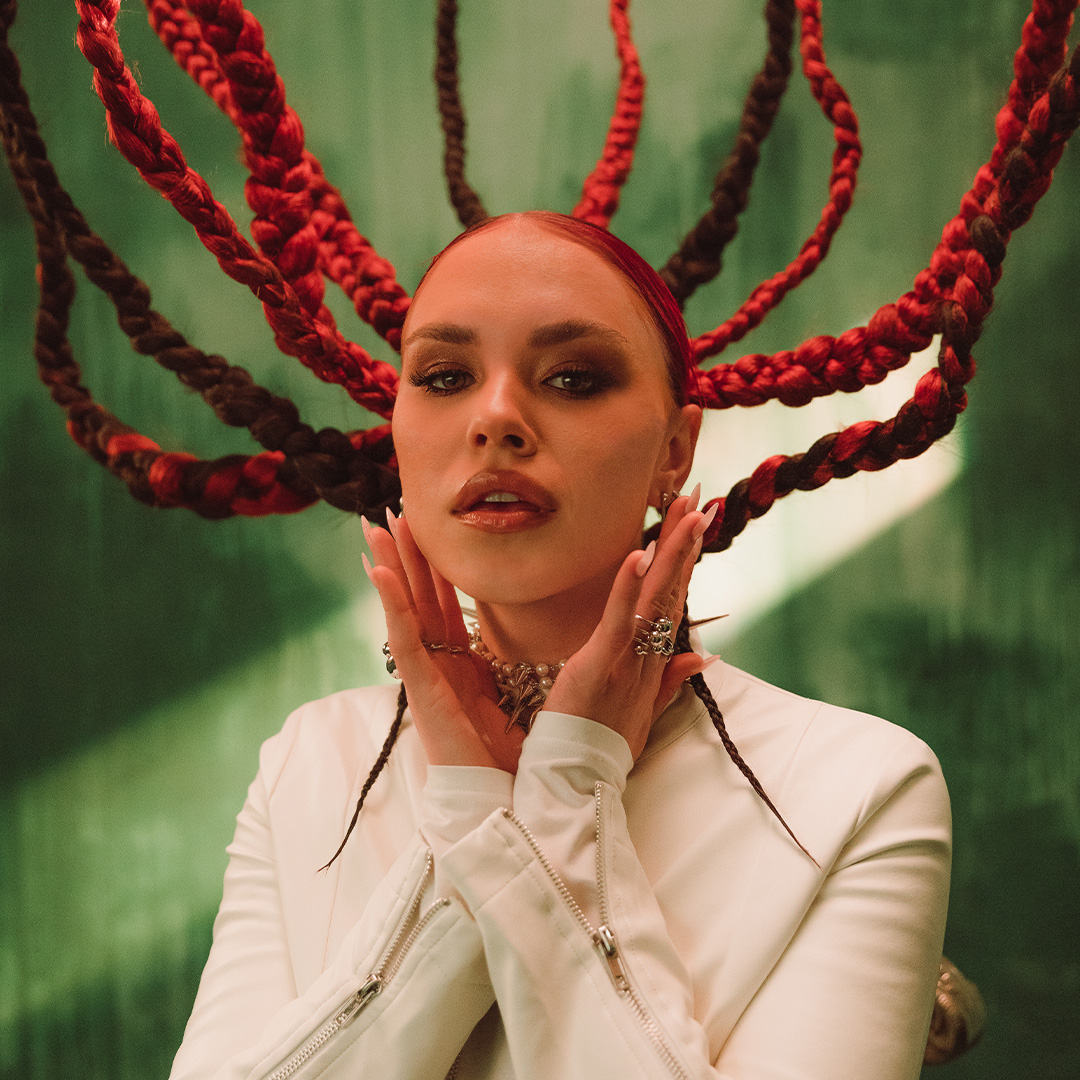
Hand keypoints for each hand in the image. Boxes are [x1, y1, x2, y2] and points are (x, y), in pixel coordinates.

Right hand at [362, 512, 525, 772]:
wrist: (506, 800)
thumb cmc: (513, 755)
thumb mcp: (516, 694)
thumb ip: (516, 663)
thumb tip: (529, 638)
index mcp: (461, 664)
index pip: (444, 604)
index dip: (435, 565)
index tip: (428, 527)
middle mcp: (438, 666)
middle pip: (419, 598)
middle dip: (407, 555)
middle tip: (391, 511)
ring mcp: (426, 678)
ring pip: (405, 611)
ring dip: (390, 567)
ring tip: (376, 529)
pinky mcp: (423, 693)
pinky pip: (405, 642)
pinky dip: (392, 606)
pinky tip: (381, 574)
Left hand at [542, 491, 716, 759]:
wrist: (582, 780)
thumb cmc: (604, 743)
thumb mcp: (643, 710)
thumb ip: (672, 679)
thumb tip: (704, 653)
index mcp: (652, 660)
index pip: (674, 600)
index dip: (685, 561)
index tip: (694, 523)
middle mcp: (647, 654)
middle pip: (672, 589)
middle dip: (685, 543)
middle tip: (698, 500)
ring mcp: (627, 658)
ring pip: (656, 597)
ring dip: (671, 551)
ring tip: (686, 512)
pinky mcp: (600, 663)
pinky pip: (620, 619)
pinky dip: (630, 586)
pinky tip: (639, 554)